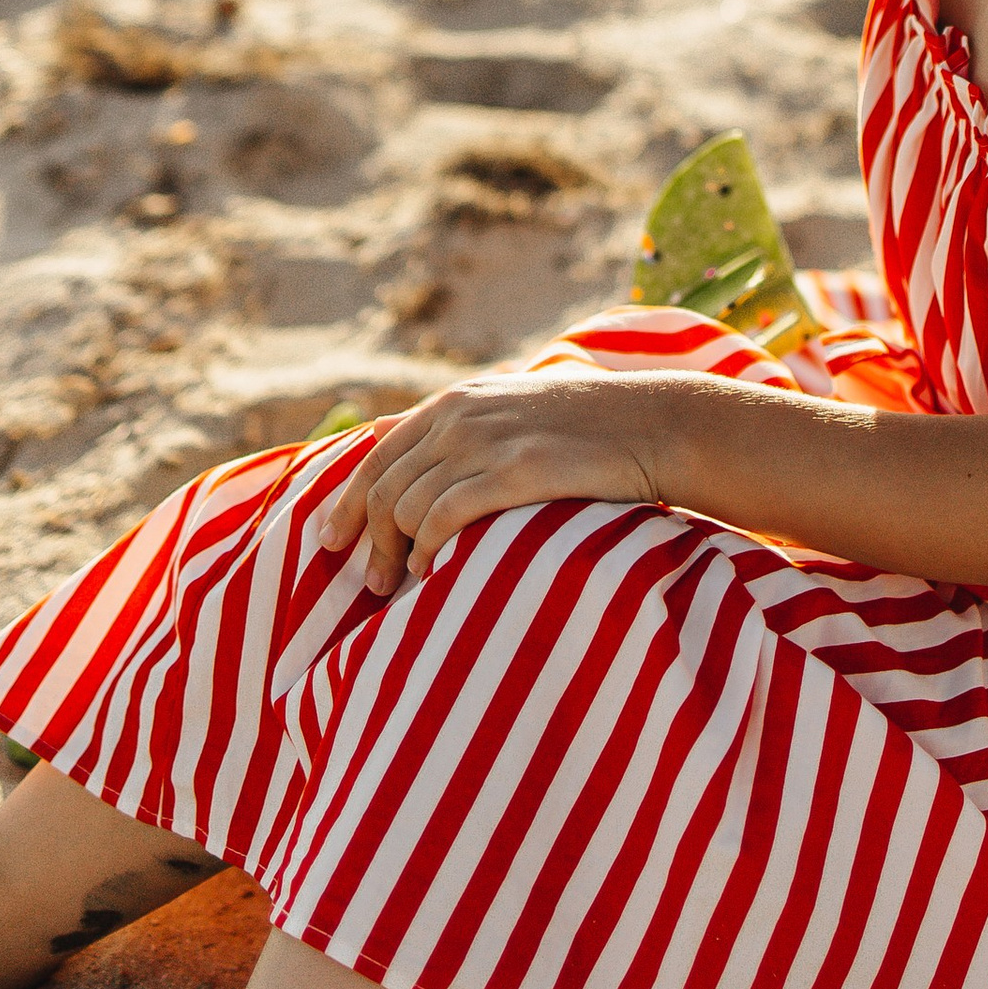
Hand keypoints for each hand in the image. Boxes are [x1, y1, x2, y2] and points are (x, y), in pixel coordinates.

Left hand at [308, 375, 672, 593]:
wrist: (655, 423)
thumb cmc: (588, 426)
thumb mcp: (509, 406)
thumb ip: (450, 423)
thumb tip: (384, 433)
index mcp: (455, 400)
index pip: (376, 452)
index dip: (348, 500)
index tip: (332, 542)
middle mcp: (460, 416)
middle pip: (385, 485)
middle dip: (368, 539)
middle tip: (370, 585)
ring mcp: (486, 442)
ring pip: (407, 505)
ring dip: (396, 553)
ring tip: (400, 588)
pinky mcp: (514, 471)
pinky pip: (442, 518)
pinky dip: (427, 550)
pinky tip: (432, 573)